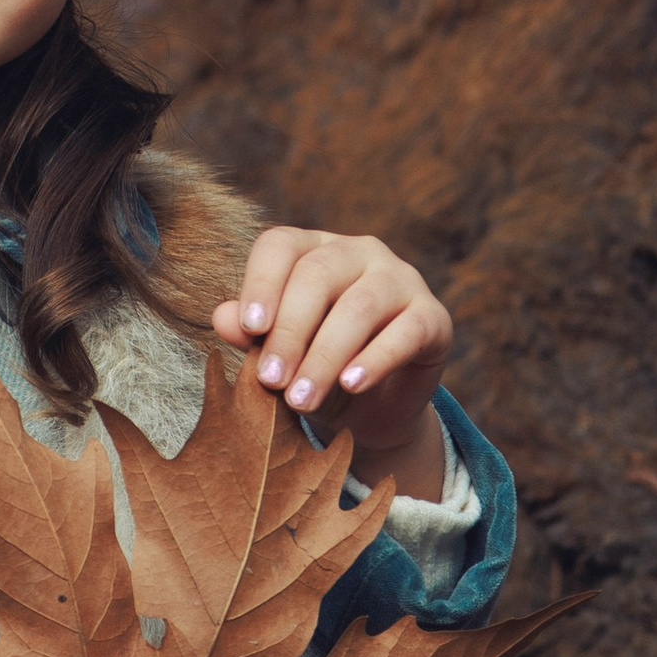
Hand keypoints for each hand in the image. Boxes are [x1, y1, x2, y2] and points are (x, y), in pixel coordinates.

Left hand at [211, 226, 452, 495]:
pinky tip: (351, 385)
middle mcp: (359, 252)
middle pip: (318, 275)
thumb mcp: (280, 358)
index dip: (261, 283)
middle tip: (271, 382)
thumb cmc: (315, 371)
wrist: (372, 411)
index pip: (280, 245)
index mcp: (313, 249)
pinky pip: (406, 331)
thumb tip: (222, 318)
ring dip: (325, 356)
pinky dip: (375, 359)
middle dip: (290, 332)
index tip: (249, 329)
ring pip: (359, 306)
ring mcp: (401, 279)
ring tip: (301, 399)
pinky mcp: (434, 316)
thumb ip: (252, 336)